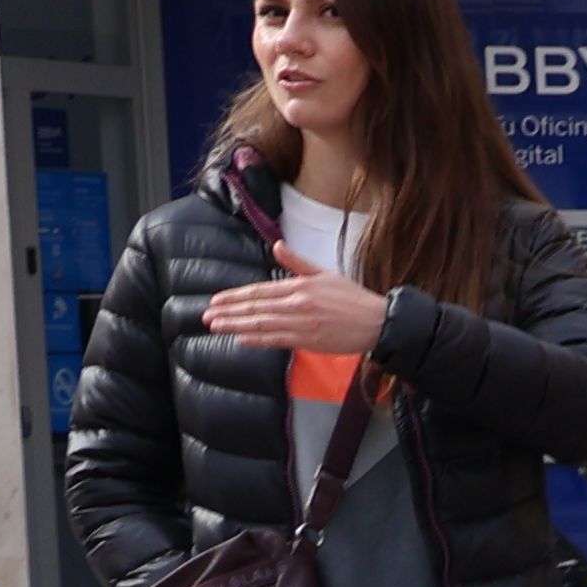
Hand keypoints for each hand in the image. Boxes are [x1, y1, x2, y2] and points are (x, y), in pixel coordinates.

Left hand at [207, 255, 389, 358]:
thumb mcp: (326, 273)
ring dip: (236, 325)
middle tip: (207, 315)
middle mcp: (297, 304)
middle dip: (229, 312)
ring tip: (216, 326)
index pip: (259, 291)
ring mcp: (302, 324)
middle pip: (255, 308)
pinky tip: (241, 339)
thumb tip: (277, 246)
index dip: (235, 296)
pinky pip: (277, 340)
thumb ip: (297, 263)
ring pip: (261, 324)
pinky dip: (258, 340)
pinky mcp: (310, 340)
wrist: (379, 321)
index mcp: (300, 286)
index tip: (217, 300)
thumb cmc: (354, 298)